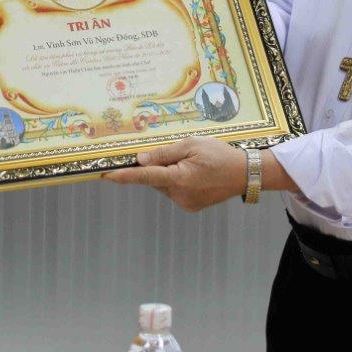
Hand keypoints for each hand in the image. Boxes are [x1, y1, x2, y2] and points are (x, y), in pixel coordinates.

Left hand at [103, 137, 246, 211]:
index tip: (106, 175)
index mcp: (179, 178)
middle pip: (155, 179)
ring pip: (164, 186)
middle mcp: (180, 195)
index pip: (144, 176)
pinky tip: (195, 173)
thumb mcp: (192, 145)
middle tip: (175, 153)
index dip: (124, 176)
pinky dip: (178, 181)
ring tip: (192, 163)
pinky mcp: (191, 206)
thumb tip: (140, 160)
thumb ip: (164, 153)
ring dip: (168, 174)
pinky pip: (175, 191)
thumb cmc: (220, 155)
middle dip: (157, 167)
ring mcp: (186, 203)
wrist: (245, 173)